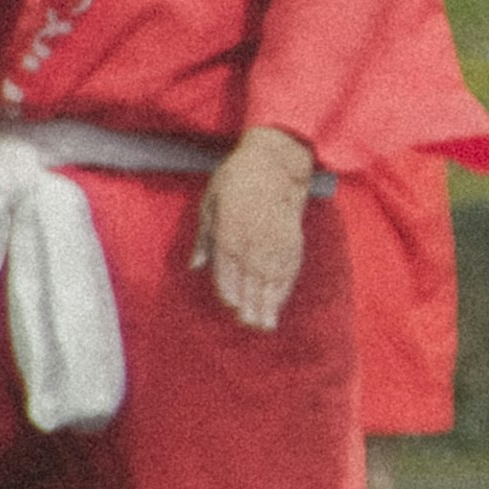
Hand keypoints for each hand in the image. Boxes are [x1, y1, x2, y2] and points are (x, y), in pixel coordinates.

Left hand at [191, 125, 315, 330]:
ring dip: (270, 303)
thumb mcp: (210, 202)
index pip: (228, 270)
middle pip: (252, 280)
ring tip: (268, 324)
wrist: (275, 162)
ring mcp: (275, 240)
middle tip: (252, 326)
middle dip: (252, 305)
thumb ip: (204, 237)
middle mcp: (254, 240)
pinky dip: (285, 286)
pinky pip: (289, 268)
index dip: (230, 291)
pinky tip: (281, 300)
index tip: (231, 309)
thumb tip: (195, 266)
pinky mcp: (292, 238)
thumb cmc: (236, 179)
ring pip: (272, 278)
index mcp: (229, 231)